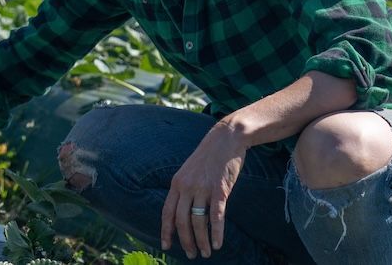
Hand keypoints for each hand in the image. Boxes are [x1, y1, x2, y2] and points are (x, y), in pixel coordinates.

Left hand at [160, 123, 246, 258]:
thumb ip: (186, 189)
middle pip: (182, 220)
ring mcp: (203, 187)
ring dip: (201, 240)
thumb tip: (184, 210)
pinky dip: (216, 232)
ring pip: (198, 221)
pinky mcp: (220, 189)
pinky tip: (217, 244)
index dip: (166, 230)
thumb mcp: (190, 171)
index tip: (166, 246)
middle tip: (191, 254)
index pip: (167, 212)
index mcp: (177, 183)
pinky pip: (216, 215)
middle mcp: (186, 186)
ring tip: (206, 252)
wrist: (225, 138)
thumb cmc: (209, 157)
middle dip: (186, 241)